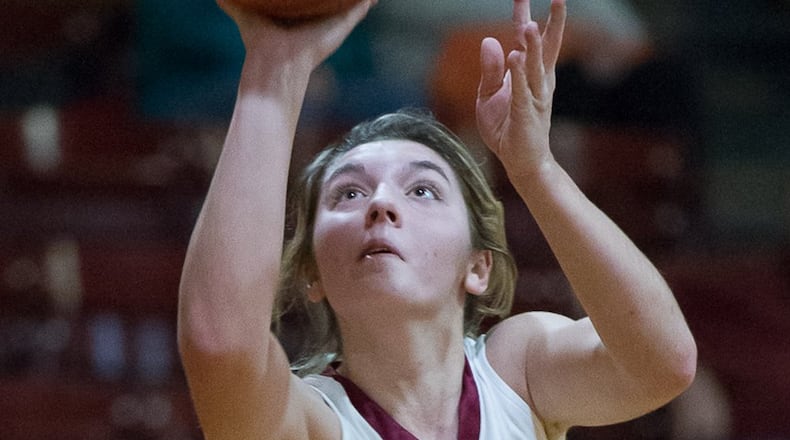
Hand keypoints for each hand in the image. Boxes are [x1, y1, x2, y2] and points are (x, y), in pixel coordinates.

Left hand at [217, 0, 375, 71]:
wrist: (276, 61)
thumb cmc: (260, 40)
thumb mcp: (245, 11)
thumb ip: (232, 3)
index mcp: (298, 14)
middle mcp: (317, 18)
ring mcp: (332, 22)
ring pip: (349, 2)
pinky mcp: (343, 25)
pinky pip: (360, 8)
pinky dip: (367, 0)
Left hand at [476, 0, 565, 177]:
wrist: (520, 161)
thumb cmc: (506, 128)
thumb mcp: (488, 96)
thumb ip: (490, 70)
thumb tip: (489, 41)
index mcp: (526, 74)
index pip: (524, 39)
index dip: (523, 15)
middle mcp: (537, 81)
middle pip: (544, 47)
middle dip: (552, 24)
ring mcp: (534, 98)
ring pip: (535, 67)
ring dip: (533, 47)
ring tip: (530, 25)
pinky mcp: (525, 114)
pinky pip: (521, 91)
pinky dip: (519, 74)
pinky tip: (515, 57)